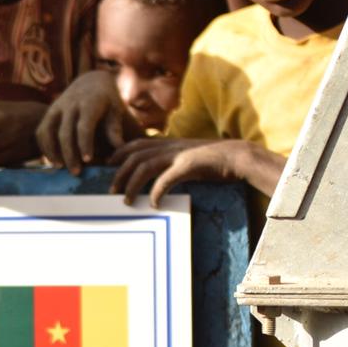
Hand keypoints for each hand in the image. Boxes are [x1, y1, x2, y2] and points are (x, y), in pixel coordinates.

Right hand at [37, 70, 134, 174]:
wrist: (92, 80)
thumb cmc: (108, 100)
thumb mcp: (116, 110)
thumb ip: (115, 128)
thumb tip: (119, 148)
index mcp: (89, 102)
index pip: (84, 126)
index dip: (85, 144)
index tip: (88, 160)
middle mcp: (70, 103)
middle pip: (65, 132)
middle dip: (69, 154)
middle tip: (76, 173)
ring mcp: (57, 107)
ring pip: (48, 131)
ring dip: (52, 151)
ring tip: (60, 167)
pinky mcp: (49, 112)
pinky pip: (41, 131)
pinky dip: (44, 147)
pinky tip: (53, 160)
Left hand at [109, 137, 284, 206]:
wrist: (239, 156)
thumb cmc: (213, 160)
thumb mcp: (187, 157)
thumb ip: (171, 162)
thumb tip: (158, 176)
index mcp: (169, 142)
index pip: (137, 143)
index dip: (120, 152)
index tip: (108, 164)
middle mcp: (170, 146)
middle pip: (135, 155)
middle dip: (120, 173)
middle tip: (111, 191)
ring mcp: (179, 154)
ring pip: (145, 166)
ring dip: (133, 184)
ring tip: (127, 201)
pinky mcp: (189, 165)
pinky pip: (166, 179)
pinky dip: (157, 192)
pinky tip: (154, 203)